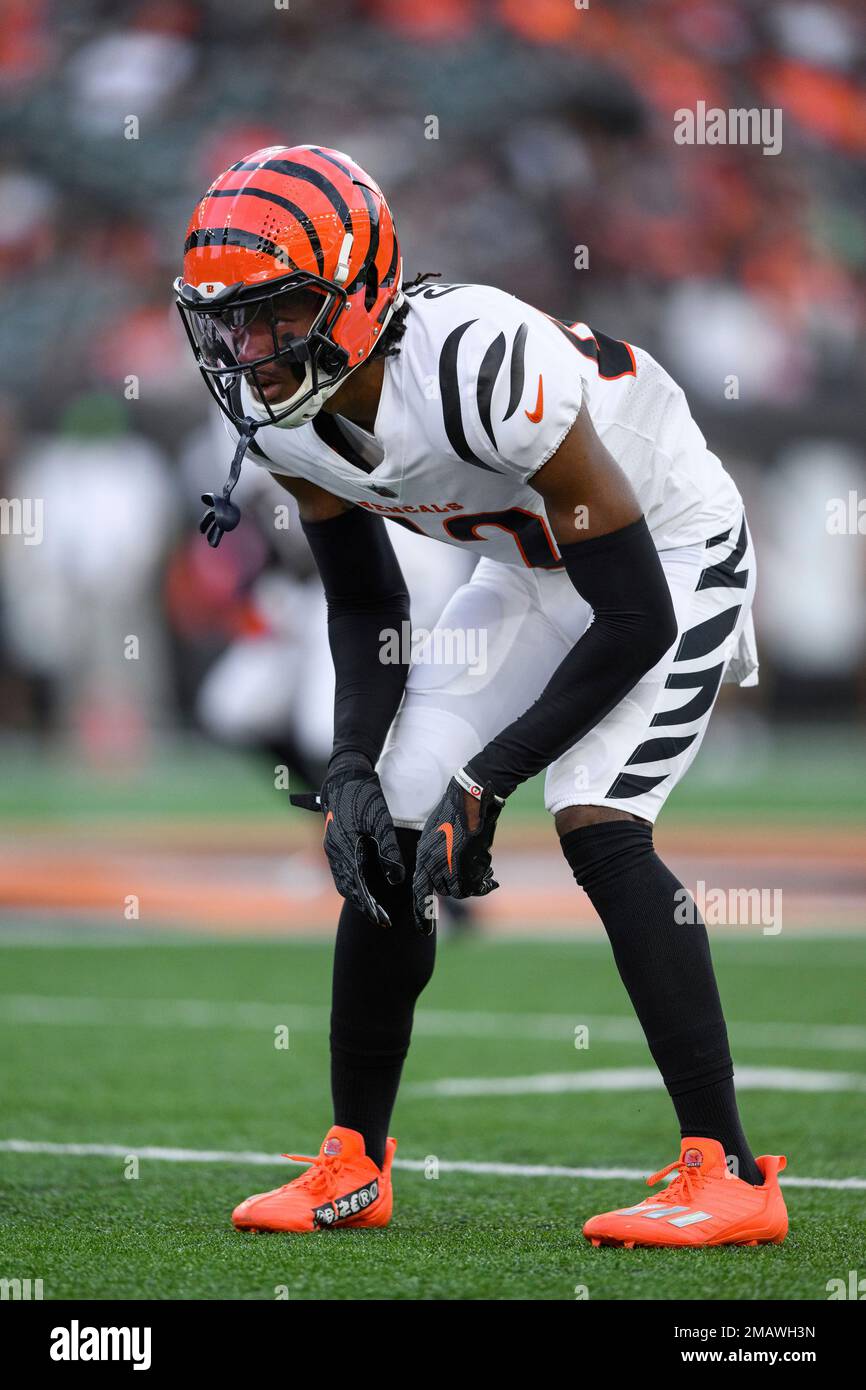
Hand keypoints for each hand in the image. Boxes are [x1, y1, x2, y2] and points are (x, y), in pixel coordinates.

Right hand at [291, 752, 403, 926]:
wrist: (344, 773)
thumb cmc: (365, 795)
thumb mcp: (381, 820)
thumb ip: (388, 850)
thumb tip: (395, 878)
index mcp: (344, 847)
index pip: (357, 886)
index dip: (370, 905)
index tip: (383, 919)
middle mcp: (333, 850)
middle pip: (347, 887)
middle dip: (364, 905)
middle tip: (382, 920)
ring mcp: (331, 845)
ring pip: (343, 879)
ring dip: (358, 895)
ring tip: (374, 908)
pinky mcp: (334, 840)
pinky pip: (342, 869)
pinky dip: (353, 882)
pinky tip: (365, 885)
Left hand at [412, 768, 504, 932]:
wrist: (470, 796)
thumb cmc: (455, 811)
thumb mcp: (437, 835)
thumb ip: (437, 857)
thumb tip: (444, 876)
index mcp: (423, 856)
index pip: (419, 891)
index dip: (421, 912)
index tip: (424, 931)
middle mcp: (432, 862)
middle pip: (444, 892)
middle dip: (460, 887)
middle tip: (476, 881)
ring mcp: (449, 862)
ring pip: (460, 890)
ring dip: (473, 884)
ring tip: (484, 873)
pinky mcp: (467, 861)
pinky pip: (474, 884)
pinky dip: (483, 883)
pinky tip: (490, 876)